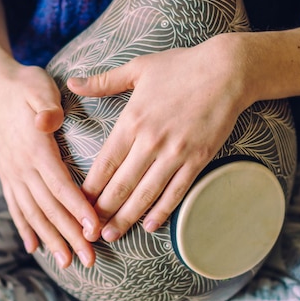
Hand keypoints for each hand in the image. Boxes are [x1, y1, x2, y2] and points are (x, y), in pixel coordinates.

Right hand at [0, 62, 100, 267]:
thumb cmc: (26, 86)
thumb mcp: (39, 87)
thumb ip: (46, 106)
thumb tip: (48, 121)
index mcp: (36, 148)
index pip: (60, 185)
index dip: (78, 209)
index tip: (95, 229)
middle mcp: (21, 166)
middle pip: (50, 207)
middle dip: (71, 235)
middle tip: (90, 260)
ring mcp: (12, 173)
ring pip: (33, 213)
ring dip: (51, 240)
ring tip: (68, 263)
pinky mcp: (7, 174)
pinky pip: (16, 207)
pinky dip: (26, 228)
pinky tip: (35, 247)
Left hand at [68, 34, 247, 241]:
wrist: (228, 70)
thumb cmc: (181, 66)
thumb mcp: (138, 68)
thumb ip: (103, 81)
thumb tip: (72, 82)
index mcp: (132, 120)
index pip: (105, 163)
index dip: (90, 188)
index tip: (77, 203)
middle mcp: (151, 141)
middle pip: (121, 185)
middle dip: (103, 211)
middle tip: (90, 231)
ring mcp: (176, 152)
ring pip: (146, 194)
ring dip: (127, 217)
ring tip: (113, 235)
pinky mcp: (198, 159)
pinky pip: (177, 191)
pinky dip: (162, 211)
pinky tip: (150, 225)